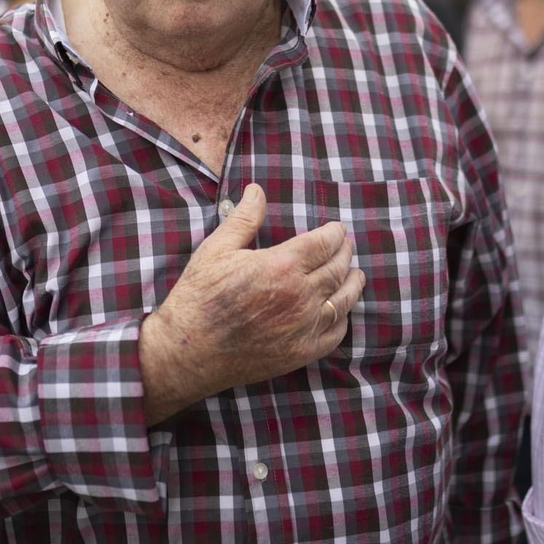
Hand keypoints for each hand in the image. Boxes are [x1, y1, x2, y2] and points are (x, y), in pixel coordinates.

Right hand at [141, 183, 364, 422]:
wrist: (188, 351)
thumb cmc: (199, 297)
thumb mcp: (216, 249)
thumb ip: (244, 219)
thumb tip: (257, 190)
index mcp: (281, 265)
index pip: (324, 243)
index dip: (335, 233)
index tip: (338, 229)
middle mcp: (300, 295)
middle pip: (337, 268)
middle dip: (345, 254)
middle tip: (346, 247)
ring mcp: (304, 326)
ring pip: (342, 300)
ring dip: (352, 283)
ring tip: (355, 274)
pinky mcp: (301, 352)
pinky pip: (335, 333)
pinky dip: (342, 318)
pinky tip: (341, 310)